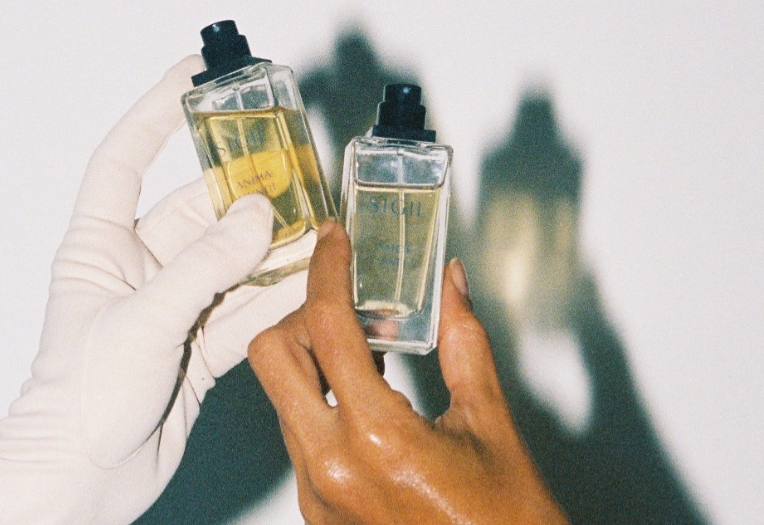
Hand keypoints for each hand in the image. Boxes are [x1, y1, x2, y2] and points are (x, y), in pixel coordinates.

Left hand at [0, 56, 306, 524]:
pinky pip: (244, 308)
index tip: (195, 83)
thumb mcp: (142, 321)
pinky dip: (276, 298)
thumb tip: (254, 217)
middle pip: (195, 210)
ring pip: (230, 261)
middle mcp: (137, 270)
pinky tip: (309, 282)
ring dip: (270, 247)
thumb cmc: (77, 403)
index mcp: (100, 248)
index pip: (123, 160)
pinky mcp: (197, 345)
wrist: (82, 479)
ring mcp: (171, 307)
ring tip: (316, 226)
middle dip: (244, 192)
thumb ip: (203, 266)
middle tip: (293, 171)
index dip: (156, 115)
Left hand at [248, 221, 568, 524]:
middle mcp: (330, 467)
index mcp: (377, 438)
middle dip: (300, 318)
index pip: (327, 327)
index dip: (327, 270)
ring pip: (280, 396)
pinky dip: (319, 403)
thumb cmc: (504, 521)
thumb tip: (450, 284)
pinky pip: (297, 435)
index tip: (333, 240)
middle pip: (272, 356)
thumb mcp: (490, 422)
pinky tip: (362, 399)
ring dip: (312, 362)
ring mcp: (316, 493)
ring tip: (365, 351)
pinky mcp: (315, 510)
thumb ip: (464, 342)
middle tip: (343, 306)